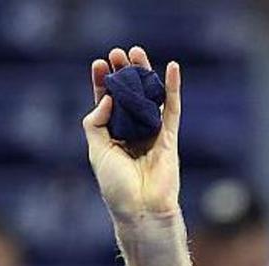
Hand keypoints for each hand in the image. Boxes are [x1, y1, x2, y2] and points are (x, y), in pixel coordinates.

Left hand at [82, 46, 181, 221]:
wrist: (141, 209)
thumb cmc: (116, 186)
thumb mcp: (97, 151)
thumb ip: (96, 124)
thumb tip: (106, 98)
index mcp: (110, 136)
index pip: (106, 104)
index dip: (102, 84)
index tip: (98, 64)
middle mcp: (131, 132)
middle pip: (128, 95)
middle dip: (123, 73)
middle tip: (117, 53)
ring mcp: (151, 133)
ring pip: (149, 97)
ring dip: (144, 74)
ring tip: (136, 52)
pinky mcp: (170, 137)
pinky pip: (172, 108)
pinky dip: (172, 88)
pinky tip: (171, 68)